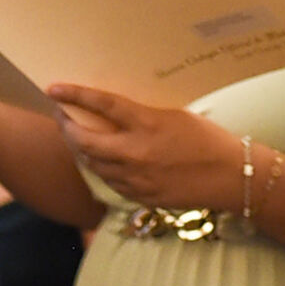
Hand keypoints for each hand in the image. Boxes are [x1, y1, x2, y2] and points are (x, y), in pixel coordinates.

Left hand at [42, 84, 243, 210]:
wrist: (230, 178)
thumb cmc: (209, 140)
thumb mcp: (176, 115)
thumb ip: (143, 114)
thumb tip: (114, 110)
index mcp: (148, 124)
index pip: (102, 105)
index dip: (75, 95)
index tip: (54, 89)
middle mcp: (136, 152)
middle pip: (84, 141)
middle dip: (66, 127)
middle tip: (61, 116)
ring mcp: (135, 178)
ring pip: (92, 164)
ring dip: (80, 149)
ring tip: (76, 137)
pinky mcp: (139, 196)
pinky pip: (109, 181)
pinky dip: (100, 167)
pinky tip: (101, 160)